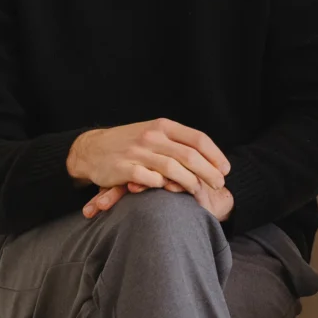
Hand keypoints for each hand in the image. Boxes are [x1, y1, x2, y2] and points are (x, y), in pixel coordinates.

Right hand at [68, 118, 228, 218]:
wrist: (91, 149)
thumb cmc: (129, 143)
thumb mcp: (152, 132)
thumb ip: (176, 141)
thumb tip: (208, 155)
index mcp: (163, 126)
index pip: (197, 138)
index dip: (215, 154)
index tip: (226, 169)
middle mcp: (152, 136)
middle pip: (189, 155)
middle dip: (209, 172)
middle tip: (220, 184)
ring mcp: (138, 152)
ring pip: (173, 169)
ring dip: (191, 182)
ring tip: (201, 191)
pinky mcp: (124, 168)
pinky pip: (150, 180)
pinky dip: (163, 186)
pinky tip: (170, 192)